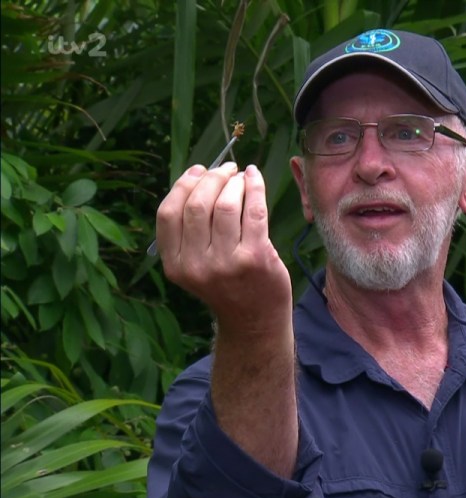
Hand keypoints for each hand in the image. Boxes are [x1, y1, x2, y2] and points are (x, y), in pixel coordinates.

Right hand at [155, 163, 292, 329]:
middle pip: (196, 205)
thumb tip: (199, 178)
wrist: (254, 319)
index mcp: (175, 264)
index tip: (198, 170)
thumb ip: (190, 232)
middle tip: (225, 169)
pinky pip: (253, 211)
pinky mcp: (255, 257)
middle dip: (211, 178)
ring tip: (240, 177)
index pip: (168, 214)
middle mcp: (196, 265)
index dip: (182, 185)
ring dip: (233, 183)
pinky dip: (255, 187)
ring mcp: (226, 262)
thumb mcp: (195, 265)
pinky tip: (254, 178)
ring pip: (224, 205)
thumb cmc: (227, 285)